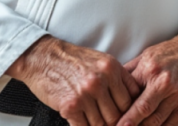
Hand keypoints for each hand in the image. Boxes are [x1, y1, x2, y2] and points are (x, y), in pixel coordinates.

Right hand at [7, 35, 140, 125]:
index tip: (127, 118)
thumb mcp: (101, 61)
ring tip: (95, 121)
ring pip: (101, 124)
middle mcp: (100, 81)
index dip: (129, 112)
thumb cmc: (73, 60)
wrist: (43, 58)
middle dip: (115, 122)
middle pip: (118, 115)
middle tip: (110, 123)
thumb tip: (133, 98)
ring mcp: (85, 94)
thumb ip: (118, 78)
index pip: (131, 99)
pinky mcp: (70, 106)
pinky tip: (83, 122)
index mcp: (112, 68)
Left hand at [118, 30, 177, 125]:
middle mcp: (164, 83)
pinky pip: (171, 125)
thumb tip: (110, 86)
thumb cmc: (170, 53)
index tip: (111, 122)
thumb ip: (129, 72)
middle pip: (143, 112)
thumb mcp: (146, 56)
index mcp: (150, 69)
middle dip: (130, 124)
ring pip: (156, 122)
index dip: (120, 113)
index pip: (130, 96)